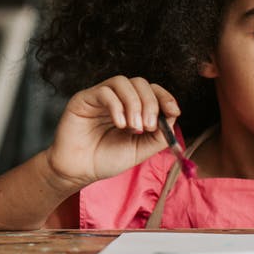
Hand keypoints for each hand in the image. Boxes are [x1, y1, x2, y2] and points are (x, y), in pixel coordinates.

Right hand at [45, 76, 179, 188]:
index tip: (173, 111)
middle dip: (150, 103)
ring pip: (122, 82)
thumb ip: (159, 136)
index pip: (152, 90)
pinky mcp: (84, 99)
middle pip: (140, 83)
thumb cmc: (106, 160)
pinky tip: (119, 124)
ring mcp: (100, 97)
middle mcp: (117, 98)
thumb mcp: (140, 150)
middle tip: (147, 126)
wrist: (79, 171)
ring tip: (133, 127)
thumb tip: (173, 116)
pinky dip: (116, 106)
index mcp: (132, 107)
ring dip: (134, 103)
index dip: (165, 96)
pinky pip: (104, 92)